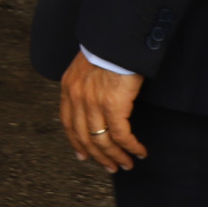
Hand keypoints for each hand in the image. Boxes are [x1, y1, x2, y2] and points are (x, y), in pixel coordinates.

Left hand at [59, 51, 146, 172]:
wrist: (116, 40)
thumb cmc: (107, 51)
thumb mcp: (86, 68)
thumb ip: (84, 87)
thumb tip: (92, 106)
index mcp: (68, 88)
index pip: (68, 123)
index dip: (76, 142)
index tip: (83, 156)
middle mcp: (77, 97)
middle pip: (84, 137)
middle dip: (98, 156)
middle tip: (111, 166)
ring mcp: (93, 102)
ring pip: (102, 140)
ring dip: (116, 156)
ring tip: (127, 164)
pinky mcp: (113, 105)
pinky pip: (121, 135)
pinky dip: (131, 146)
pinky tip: (139, 151)